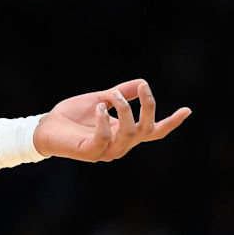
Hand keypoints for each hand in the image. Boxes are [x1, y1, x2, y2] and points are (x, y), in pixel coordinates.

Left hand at [33, 79, 190, 161]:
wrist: (45, 126)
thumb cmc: (71, 115)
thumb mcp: (99, 99)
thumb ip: (120, 93)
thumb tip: (141, 81)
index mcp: (125, 132)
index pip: (154, 131)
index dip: (171, 122)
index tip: (188, 109)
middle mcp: (120, 144)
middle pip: (146, 130)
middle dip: (148, 108)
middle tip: (142, 88)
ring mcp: (107, 151)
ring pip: (129, 134)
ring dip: (125, 111)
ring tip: (112, 96)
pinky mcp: (91, 153)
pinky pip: (104, 139)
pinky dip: (104, 121)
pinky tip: (99, 108)